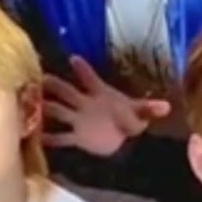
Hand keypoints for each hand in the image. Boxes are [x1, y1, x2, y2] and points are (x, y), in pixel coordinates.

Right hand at [42, 56, 170, 156]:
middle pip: (67, 92)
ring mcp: (79, 119)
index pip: (89, 79)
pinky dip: (50, 139)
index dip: (83, 69)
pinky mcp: (77, 137)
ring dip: (48, 108)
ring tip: (34, 104)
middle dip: (56, 85)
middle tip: (43, 78)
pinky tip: (37, 138)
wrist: (124, 143)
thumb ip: (148, 108)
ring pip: (59, 111)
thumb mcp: (138, 112)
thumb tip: (167, 108)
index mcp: (99, 93)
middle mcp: (85, 104)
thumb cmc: (129, 121)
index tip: (74, 58)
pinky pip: (61, 138)